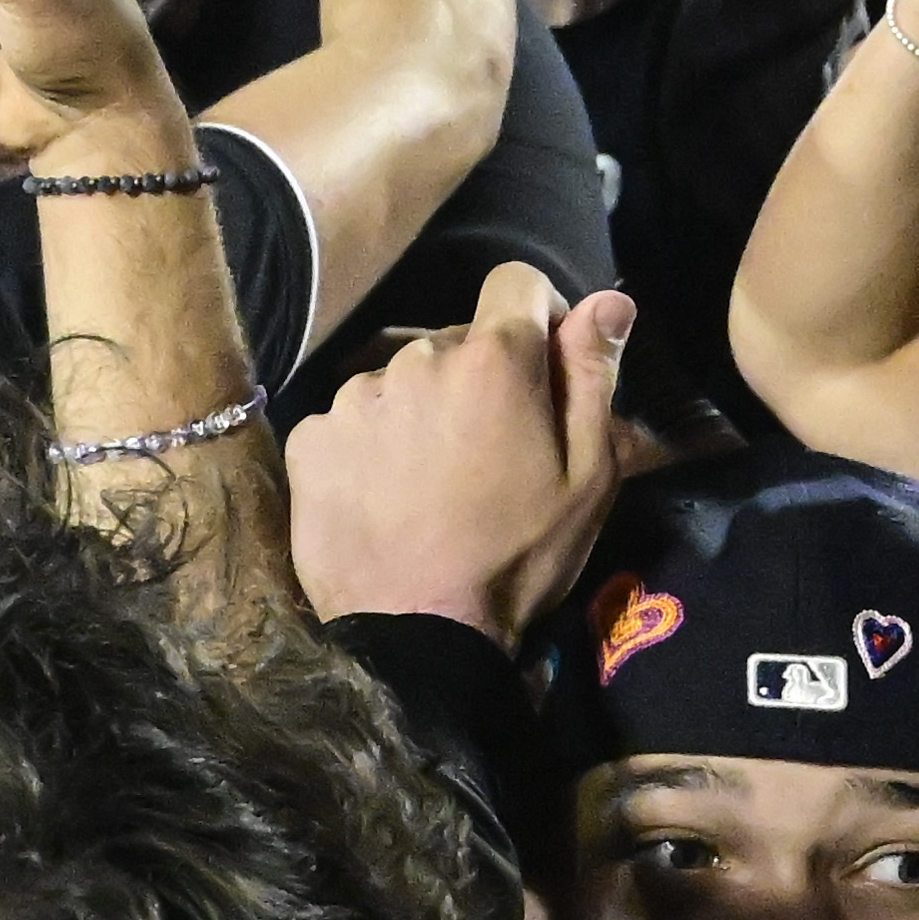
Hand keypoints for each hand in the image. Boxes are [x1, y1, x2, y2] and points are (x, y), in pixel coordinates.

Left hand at [284, 261, 634, 638]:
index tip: (543, 369)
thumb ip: (594, 376)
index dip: (538, 316)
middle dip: (480, 379)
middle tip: (491, 455)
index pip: (516, 283)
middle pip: (458, 340)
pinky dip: (371, 447)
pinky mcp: (309, 438)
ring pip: (401, 380)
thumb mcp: (589, 477)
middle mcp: (415, 356)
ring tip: (433, 485)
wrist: (415, 636)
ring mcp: (354, 397)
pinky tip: (387, 499)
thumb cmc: (517, 557)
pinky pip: (352, 421)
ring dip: (422, 413)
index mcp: (493, 358)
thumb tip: (609, 300)